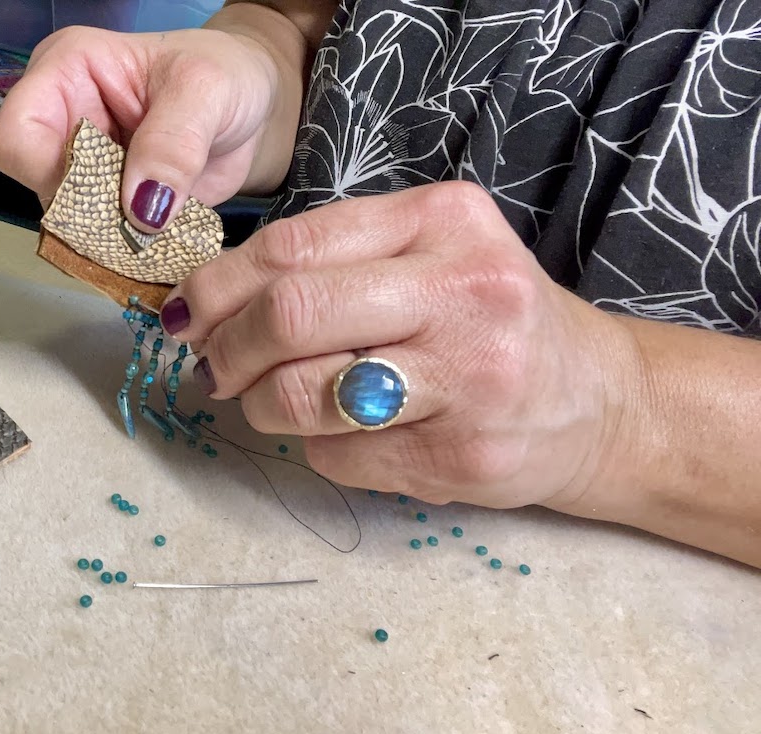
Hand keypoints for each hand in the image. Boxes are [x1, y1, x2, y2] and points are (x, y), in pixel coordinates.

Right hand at [0, 24, 294, 230]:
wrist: (257, 105)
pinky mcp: (106, 204)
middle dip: (91, 215)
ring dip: (113, 240)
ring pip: (67, 224)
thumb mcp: (207, 92)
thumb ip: (173, 144)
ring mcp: (81, 167)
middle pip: (40, 188)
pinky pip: (100, 242)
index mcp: (64, 71)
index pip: (16, 138)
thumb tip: (140, 211)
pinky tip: (164, 243)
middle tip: (149, 221)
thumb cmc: (228, 75)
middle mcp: (61, 120)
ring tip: (162, 231)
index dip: (53, 175)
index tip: (113, 192)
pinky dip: (131, 251)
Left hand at [159, 182, 643, 509]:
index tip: (190, 313)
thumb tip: (206, 301)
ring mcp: (468, 378)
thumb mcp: (428, 256)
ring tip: (267, 401)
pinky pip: (336, 456)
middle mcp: (464, 291)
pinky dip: (316, 448)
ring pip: (301, 394)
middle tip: (213, 367)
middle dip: (227, 348)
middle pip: (290, 315)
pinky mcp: (461, 456)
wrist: (598, 403)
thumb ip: (332, 262)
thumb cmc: (488, 322)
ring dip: (258, 405)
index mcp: (443, 221)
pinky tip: (347, 434)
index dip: (218, 286)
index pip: (293, 247)